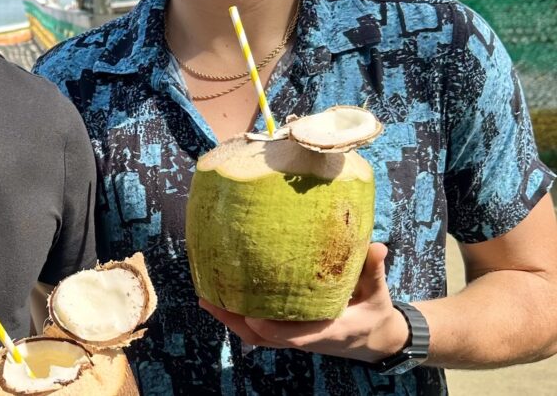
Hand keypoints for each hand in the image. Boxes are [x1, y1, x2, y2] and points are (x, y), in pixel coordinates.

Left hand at [198, 243, 409, 362]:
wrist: (375, 339)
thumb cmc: (375, 313)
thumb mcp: (378, 294)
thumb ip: (374, 271)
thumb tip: (377, 245)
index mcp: (330, 330)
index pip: (297, 335)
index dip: (274, 328)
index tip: (252, 317)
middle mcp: (308, 338)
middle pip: (266, 338)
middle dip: (238, 322)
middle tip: (210, 300)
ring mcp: (296, 338)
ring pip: (258, 337)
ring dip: (232, 320)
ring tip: (206, 299)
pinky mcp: (289, 334)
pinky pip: (260, 332)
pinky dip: (239, 319)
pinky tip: (219, 300)